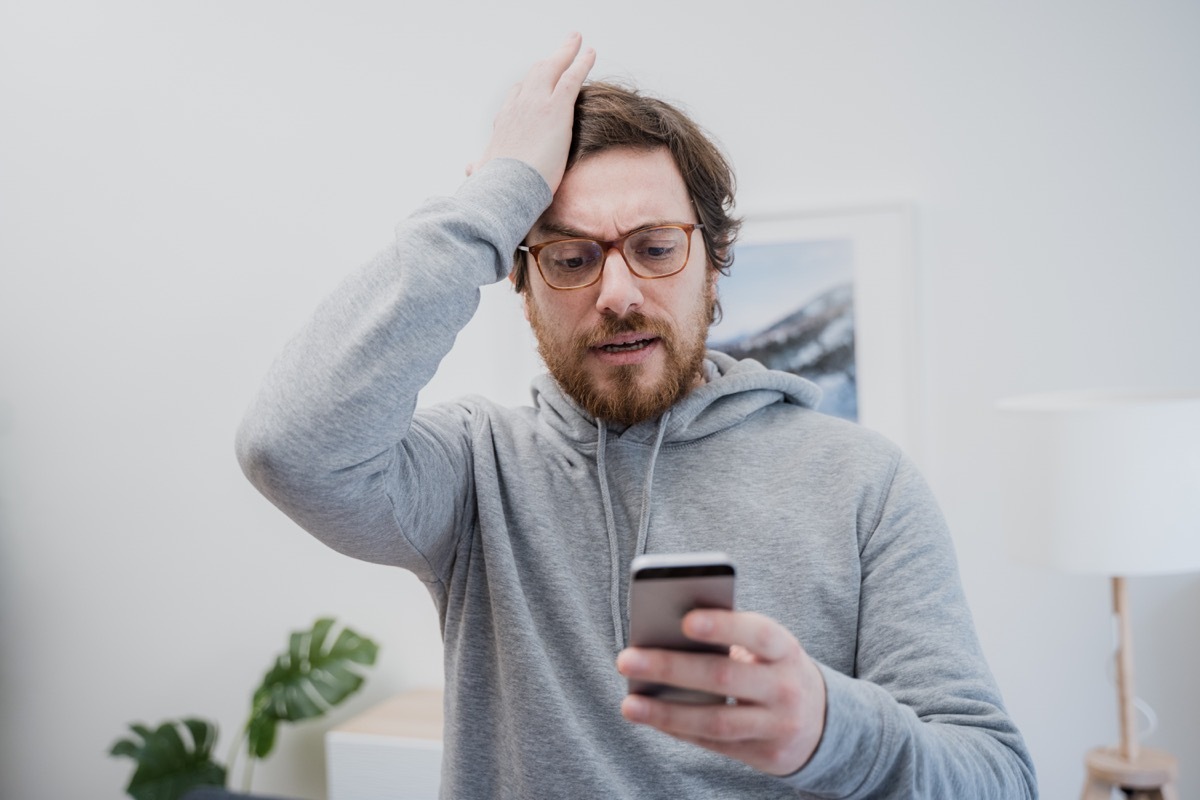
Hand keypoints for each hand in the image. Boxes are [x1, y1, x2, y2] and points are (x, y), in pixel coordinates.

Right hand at [467, 33, 595, 193]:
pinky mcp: (556, 108)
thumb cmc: (495, 185)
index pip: (516, 97)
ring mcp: (537, 104)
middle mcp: (518, 106)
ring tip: (577, 41)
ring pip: (552, 68)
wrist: (505, 188)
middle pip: (534, 75)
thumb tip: (471, 167)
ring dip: (566, 53)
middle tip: (561, 51)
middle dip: (548, 61)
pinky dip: (582, 62)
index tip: (537, 83)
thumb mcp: (483, 172)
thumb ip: (480, 166)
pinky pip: (571, 78)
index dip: (528, 88)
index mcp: (505, 122)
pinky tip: (590, 53)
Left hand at [616, 609, 826, 775]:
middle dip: (671, 668)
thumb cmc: (773, 668)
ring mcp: (777, 725)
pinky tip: (649, 717)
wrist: (822, 721)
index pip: (758, 633)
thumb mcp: (766, 648)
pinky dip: (677, 729)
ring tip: (629, 703)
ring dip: (666, 712)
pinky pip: (713, 743)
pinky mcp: (764, 755)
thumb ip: (729, 639)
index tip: (684, 620)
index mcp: (785, 649)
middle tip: (626, 659)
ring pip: (716, 720)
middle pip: (724, 677)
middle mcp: (786, 688)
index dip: (724, 626)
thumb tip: (664, 637)